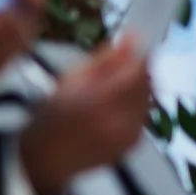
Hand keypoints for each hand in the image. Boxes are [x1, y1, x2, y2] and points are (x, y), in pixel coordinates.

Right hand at [15, 35, 151, 194]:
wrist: (47, 157)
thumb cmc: (52, 114)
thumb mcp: (71, 79)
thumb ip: (105, 60)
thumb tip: (132, 38)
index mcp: (100, 102)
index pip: (137, 72)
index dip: (140, 53)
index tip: (136, 40)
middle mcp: (120, 122)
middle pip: (146, 86)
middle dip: (139, 69)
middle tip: (124, 61)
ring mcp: (129, 136)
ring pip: (148, 100)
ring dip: (138, 87)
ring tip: (116, 84)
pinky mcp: (133, 144)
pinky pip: (143, 115)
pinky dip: (136, 105)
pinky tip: (116, 105)